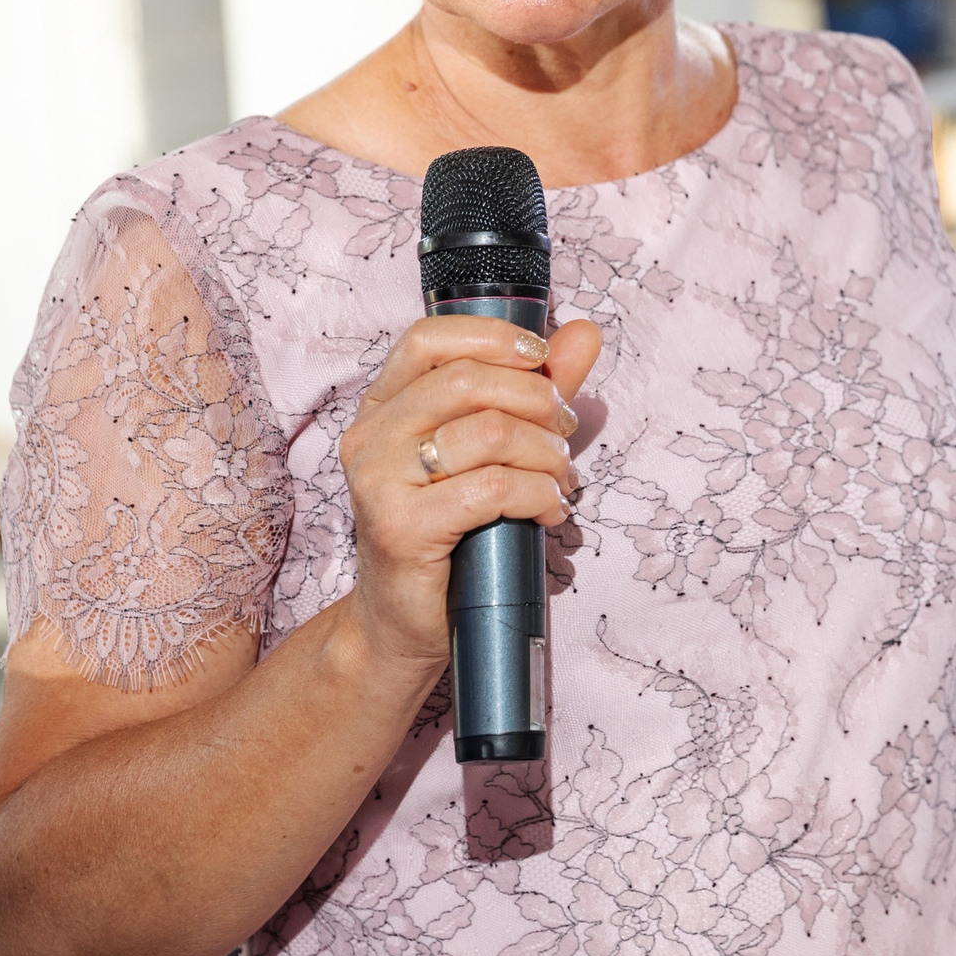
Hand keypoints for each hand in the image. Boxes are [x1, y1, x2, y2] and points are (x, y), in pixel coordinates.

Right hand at [338, 316, 601, 669]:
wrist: (403, 623)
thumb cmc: (451, 532)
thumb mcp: (491, 451)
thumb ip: (533, 390)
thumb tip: (584, 332)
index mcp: (384, 408)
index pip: (428, 339)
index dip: (493, 337)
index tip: (541, 358)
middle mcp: (371, 437)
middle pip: (471, 381)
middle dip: (539, 400)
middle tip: (564, 433)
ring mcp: (379, 482)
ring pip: (491, 433)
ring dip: (547, 454)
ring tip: (560, 479)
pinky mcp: (401, 528)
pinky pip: (492, 488)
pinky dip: (539, 494)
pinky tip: (548, 510)